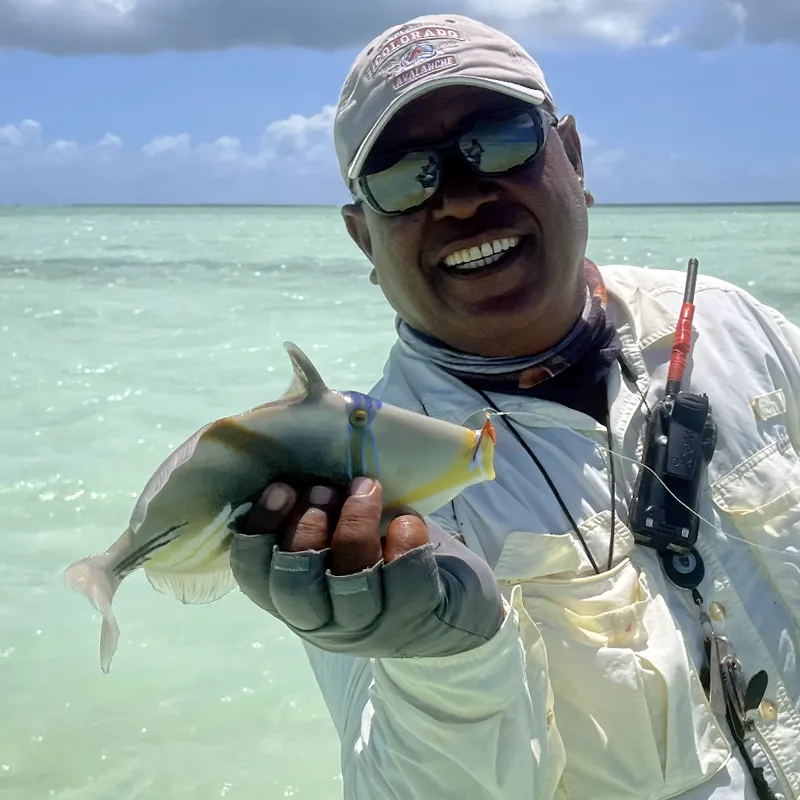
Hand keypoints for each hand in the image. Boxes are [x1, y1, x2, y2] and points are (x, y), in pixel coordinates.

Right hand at [230, 478, 503, 658]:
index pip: (253, 574)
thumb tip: (299, 453)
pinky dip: (405, 539)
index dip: (260, 529)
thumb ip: (313, 509)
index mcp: (289, 597)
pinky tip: (408, 520)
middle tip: (325, 488)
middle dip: (306, 527)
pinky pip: (407, 580)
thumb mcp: (336, 537)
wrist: (451, 607)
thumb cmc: (380, 555)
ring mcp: (368, 626)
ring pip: (351, 580)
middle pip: (295, 584)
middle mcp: (322, 620)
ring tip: (366, 487)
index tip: (281, 486)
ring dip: (355, 524)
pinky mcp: (414, 619)